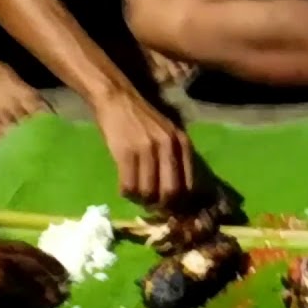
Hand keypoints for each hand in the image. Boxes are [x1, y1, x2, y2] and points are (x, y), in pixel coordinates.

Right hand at [93, 90, 195, 206]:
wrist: (118, 100)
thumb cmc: (143, 120)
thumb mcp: (168, 134)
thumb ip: (176, 158)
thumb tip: (177, 193)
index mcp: (183, 144)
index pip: (189, 185)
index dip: (180, 203)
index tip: (170, 208)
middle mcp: (169, 147)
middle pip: (170, 192)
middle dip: (161, 206)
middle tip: (152, 207)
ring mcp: (148, 149)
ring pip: (148, 192)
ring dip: (141, 200)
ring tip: (136, 196)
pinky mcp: (126, 152)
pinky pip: (129, 185)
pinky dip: (126, 193)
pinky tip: (124, 188)